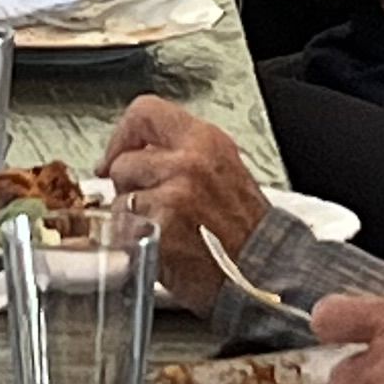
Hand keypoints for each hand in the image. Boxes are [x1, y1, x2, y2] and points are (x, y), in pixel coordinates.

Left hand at [102, 97, 265, 313]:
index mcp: (205, 141)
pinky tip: (163, 246)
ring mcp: (173, 199)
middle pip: (123, 161)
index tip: (119, 154)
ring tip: (165, 228)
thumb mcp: (221, 168)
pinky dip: (135, 242)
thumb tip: (137, 149)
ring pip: (120, 199)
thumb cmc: (245, 228)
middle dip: (129, 186)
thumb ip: (181, 152)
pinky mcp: (160, 232)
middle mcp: (188, 164)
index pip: (144, 112)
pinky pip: (125, 231)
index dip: (123, 135)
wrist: (264, 270)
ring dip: (133, 217)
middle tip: (155, 204)